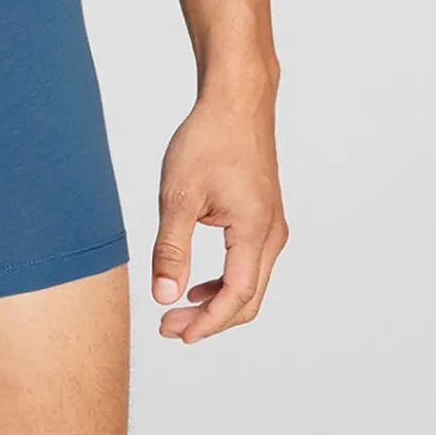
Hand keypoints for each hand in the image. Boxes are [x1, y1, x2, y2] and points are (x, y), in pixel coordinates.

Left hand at [151, 87, 287, 341]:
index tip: (175, 333)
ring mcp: (271, 225)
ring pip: (251, 282)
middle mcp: (272, 233)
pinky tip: (198, 283)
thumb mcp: (178, 196)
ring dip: (217, 302)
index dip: (207, 323)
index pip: (236, 296)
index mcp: (254, 230)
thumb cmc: (208, 140)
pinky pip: (249, 263)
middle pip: (248, 297)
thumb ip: (171, 249)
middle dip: (210, 319)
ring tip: (178, 309)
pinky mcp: (263, 216)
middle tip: (170, 327)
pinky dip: (225, 281)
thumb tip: (164, 296)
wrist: (236, 101)